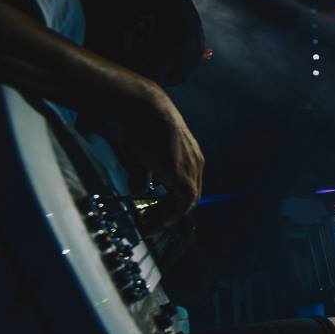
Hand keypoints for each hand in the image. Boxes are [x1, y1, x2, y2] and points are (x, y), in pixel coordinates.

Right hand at [121, 84, 203, 224]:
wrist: (145, 109)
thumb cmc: (141, 125)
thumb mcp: (141, 154)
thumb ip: (143, 174)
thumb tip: (139, 189)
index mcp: (189, 156)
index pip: (187, 186)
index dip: (174, 202)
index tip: (158, 213)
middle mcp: (195, 163)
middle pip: (190, 196)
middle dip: (172, 212)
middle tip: (154, 223)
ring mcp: (191, 167)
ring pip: (189, 200)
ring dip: (172, 215)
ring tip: (155, 224)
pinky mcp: (182, 173)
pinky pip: (185, 200)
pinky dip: (175, 212)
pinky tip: (162, 220)